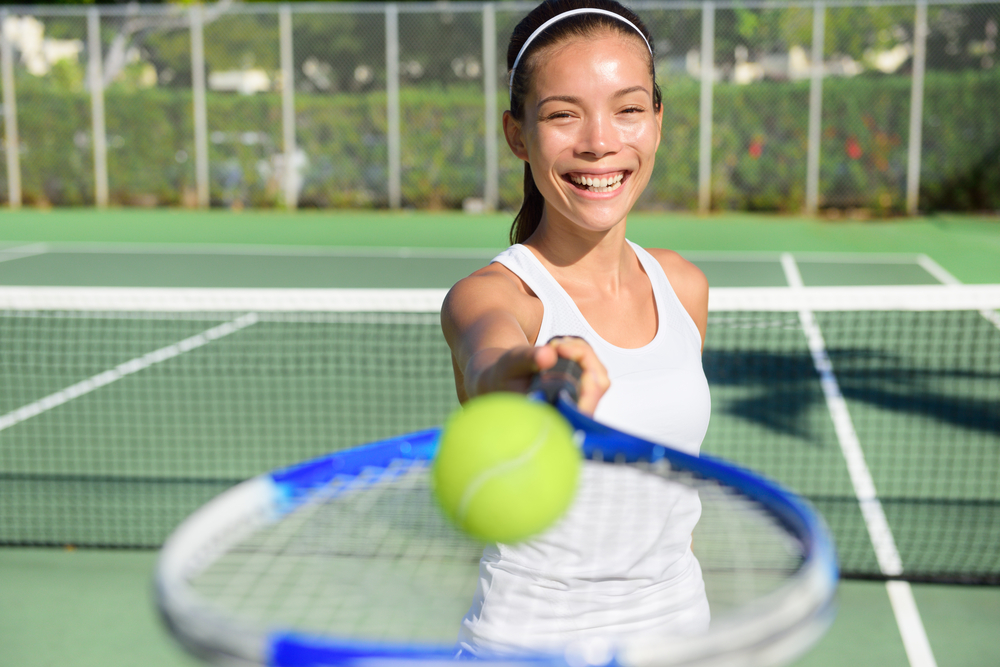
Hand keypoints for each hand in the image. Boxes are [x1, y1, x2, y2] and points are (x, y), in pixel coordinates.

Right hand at [482, 337, 608, 414]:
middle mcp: (570, 415)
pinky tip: (560, 348)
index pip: (583, 408)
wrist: (503, 381)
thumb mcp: (511, 364)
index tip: (564, 353)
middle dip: (582, 355)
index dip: (587, 382)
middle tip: (556, 344)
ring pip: (599, 375)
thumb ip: (527, 359)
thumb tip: (549, 356)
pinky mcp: (584, 392)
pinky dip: (581, 353)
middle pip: (597, 385)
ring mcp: (579, 404)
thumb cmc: (506, 377)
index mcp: (551, 417)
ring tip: (553, 345)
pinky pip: (595, 370)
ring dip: (581, 352)